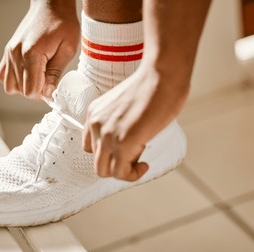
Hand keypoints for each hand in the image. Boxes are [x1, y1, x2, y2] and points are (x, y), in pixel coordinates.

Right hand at [0, 0, 79, 98]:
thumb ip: (56, 73)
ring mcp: (9, 53)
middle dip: (36, 91)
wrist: (51, 5)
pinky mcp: (8, 52)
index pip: (31, 91)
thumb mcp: (67, 49)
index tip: (52, 87)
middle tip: (48, 81)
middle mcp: (16, 55)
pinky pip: (3, 75)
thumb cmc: (62, 24)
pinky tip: (28, 74)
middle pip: (21, 91)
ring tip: (38, 78)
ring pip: (10, 86)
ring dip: (24, 87)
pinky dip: (15, 79)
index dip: (43, 94)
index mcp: (32, 55)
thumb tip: (48, 93)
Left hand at [82, 63, 186, 181]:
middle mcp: (95, 124)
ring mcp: (107, 135)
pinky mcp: (122, 143)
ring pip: (105, 171)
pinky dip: (133, 175)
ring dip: (124, 171)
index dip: (109, 153)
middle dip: (116, 165)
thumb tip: (132, 142)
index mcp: (95, 113)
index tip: (126, 150)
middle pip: (97, 161)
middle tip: (135, 157)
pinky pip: (121, 173)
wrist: (162, 75)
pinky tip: (144, 165)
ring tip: (140, 161)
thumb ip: (120, 124)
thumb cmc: (153, 86)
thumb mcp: (125, 106)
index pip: (91, 146)